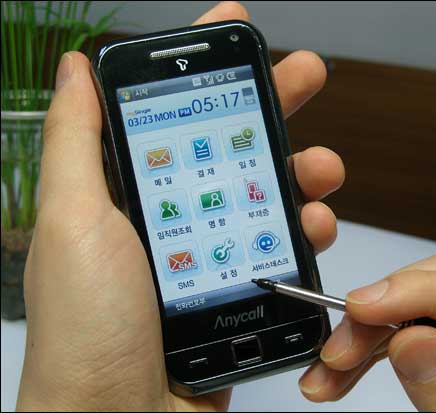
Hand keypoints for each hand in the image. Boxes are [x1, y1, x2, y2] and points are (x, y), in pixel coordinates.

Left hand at [16, 2, 344, 410]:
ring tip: (323, 167)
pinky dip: (305, 229)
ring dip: (301, 172)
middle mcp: (175, 216)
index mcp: (133, 192)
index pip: (174, 112)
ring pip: (267, 194)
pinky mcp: (242, 288)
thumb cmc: (88, 330)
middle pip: (231, 145)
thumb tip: (75, 68)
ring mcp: (213, 252)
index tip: (235, 30)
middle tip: (306, 75)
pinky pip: (282, 246)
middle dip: (272, 106)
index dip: (206, 68)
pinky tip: (315, 222)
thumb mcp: (74, 221)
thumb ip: (78, 141)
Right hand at [299, 248, 435, 410]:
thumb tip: (408, 342)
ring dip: (375, 329)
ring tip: (333, 369)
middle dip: (384, 312)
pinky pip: (426, 317)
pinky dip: (386, 339)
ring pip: (429, 294)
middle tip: (338, 352)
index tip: (360, 308)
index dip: (420, 293)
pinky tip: (355, 362)